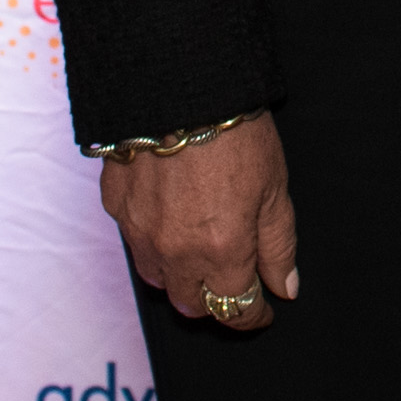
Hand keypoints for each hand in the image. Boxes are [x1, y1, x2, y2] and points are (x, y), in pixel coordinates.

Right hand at [104, 114, 299, 330]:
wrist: (180, 85)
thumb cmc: (235, 132)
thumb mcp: (274, 188)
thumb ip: (278, 245)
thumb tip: (284, 287)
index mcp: (221, 251)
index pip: (234, 308)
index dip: (252, 315)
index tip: (263, 309)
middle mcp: (175, 252)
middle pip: (191, 304)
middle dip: (215, 300)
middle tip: (232, 282)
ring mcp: (140, 232)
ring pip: (156, 280)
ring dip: (179, 277)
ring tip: (200, 254)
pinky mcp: (116, 208)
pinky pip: (134, 243)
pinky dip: (153, 242)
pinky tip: (170, 219)